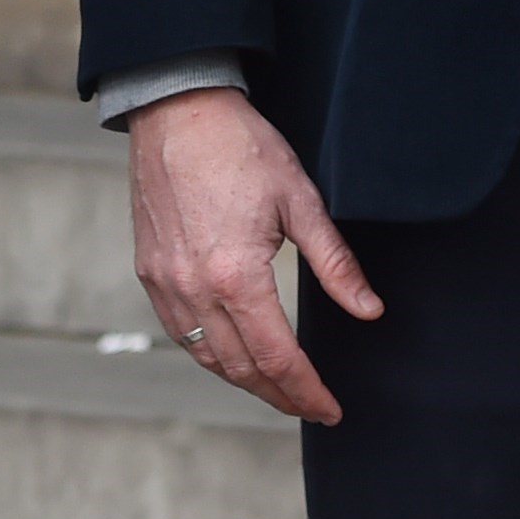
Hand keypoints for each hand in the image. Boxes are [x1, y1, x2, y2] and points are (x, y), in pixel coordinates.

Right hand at [126, 84, 378, 424]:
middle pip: (241, 369)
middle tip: (311, 407)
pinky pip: (181, 333)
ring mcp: (165, 284)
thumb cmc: (241, 147)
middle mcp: (194, 290)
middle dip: (280, 396)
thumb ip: (335, 263)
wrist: (176, 109)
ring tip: (278, 389)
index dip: (307, 391)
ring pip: (207, 358)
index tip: (330, 409)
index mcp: (236, 277)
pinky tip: (233, 354)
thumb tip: (369, 310)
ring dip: (244, 381)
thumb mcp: (300, 199)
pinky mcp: (150, 272)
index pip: (278, 359)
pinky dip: (210, 354)